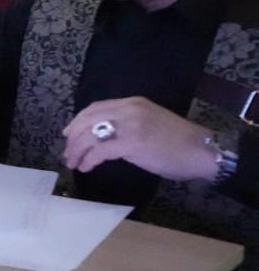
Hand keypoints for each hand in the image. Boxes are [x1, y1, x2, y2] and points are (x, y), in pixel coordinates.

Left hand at [61, 97, 217, 180]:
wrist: (203, 151)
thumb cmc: (180, 142)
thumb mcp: (150, 123)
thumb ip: (127, 124)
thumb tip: (105, 138)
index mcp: (132, 103)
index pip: (95, 108)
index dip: (77, 121)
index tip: (68, 133)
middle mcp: (128, 109)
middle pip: (87, 120)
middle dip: (73, 137)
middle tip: (67, 152)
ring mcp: (130, 125)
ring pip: (90, 135)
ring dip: (77, 150)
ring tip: (73, 162)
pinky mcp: (132, 143)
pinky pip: (100, 151)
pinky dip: (89, 159)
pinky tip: (86, 167)